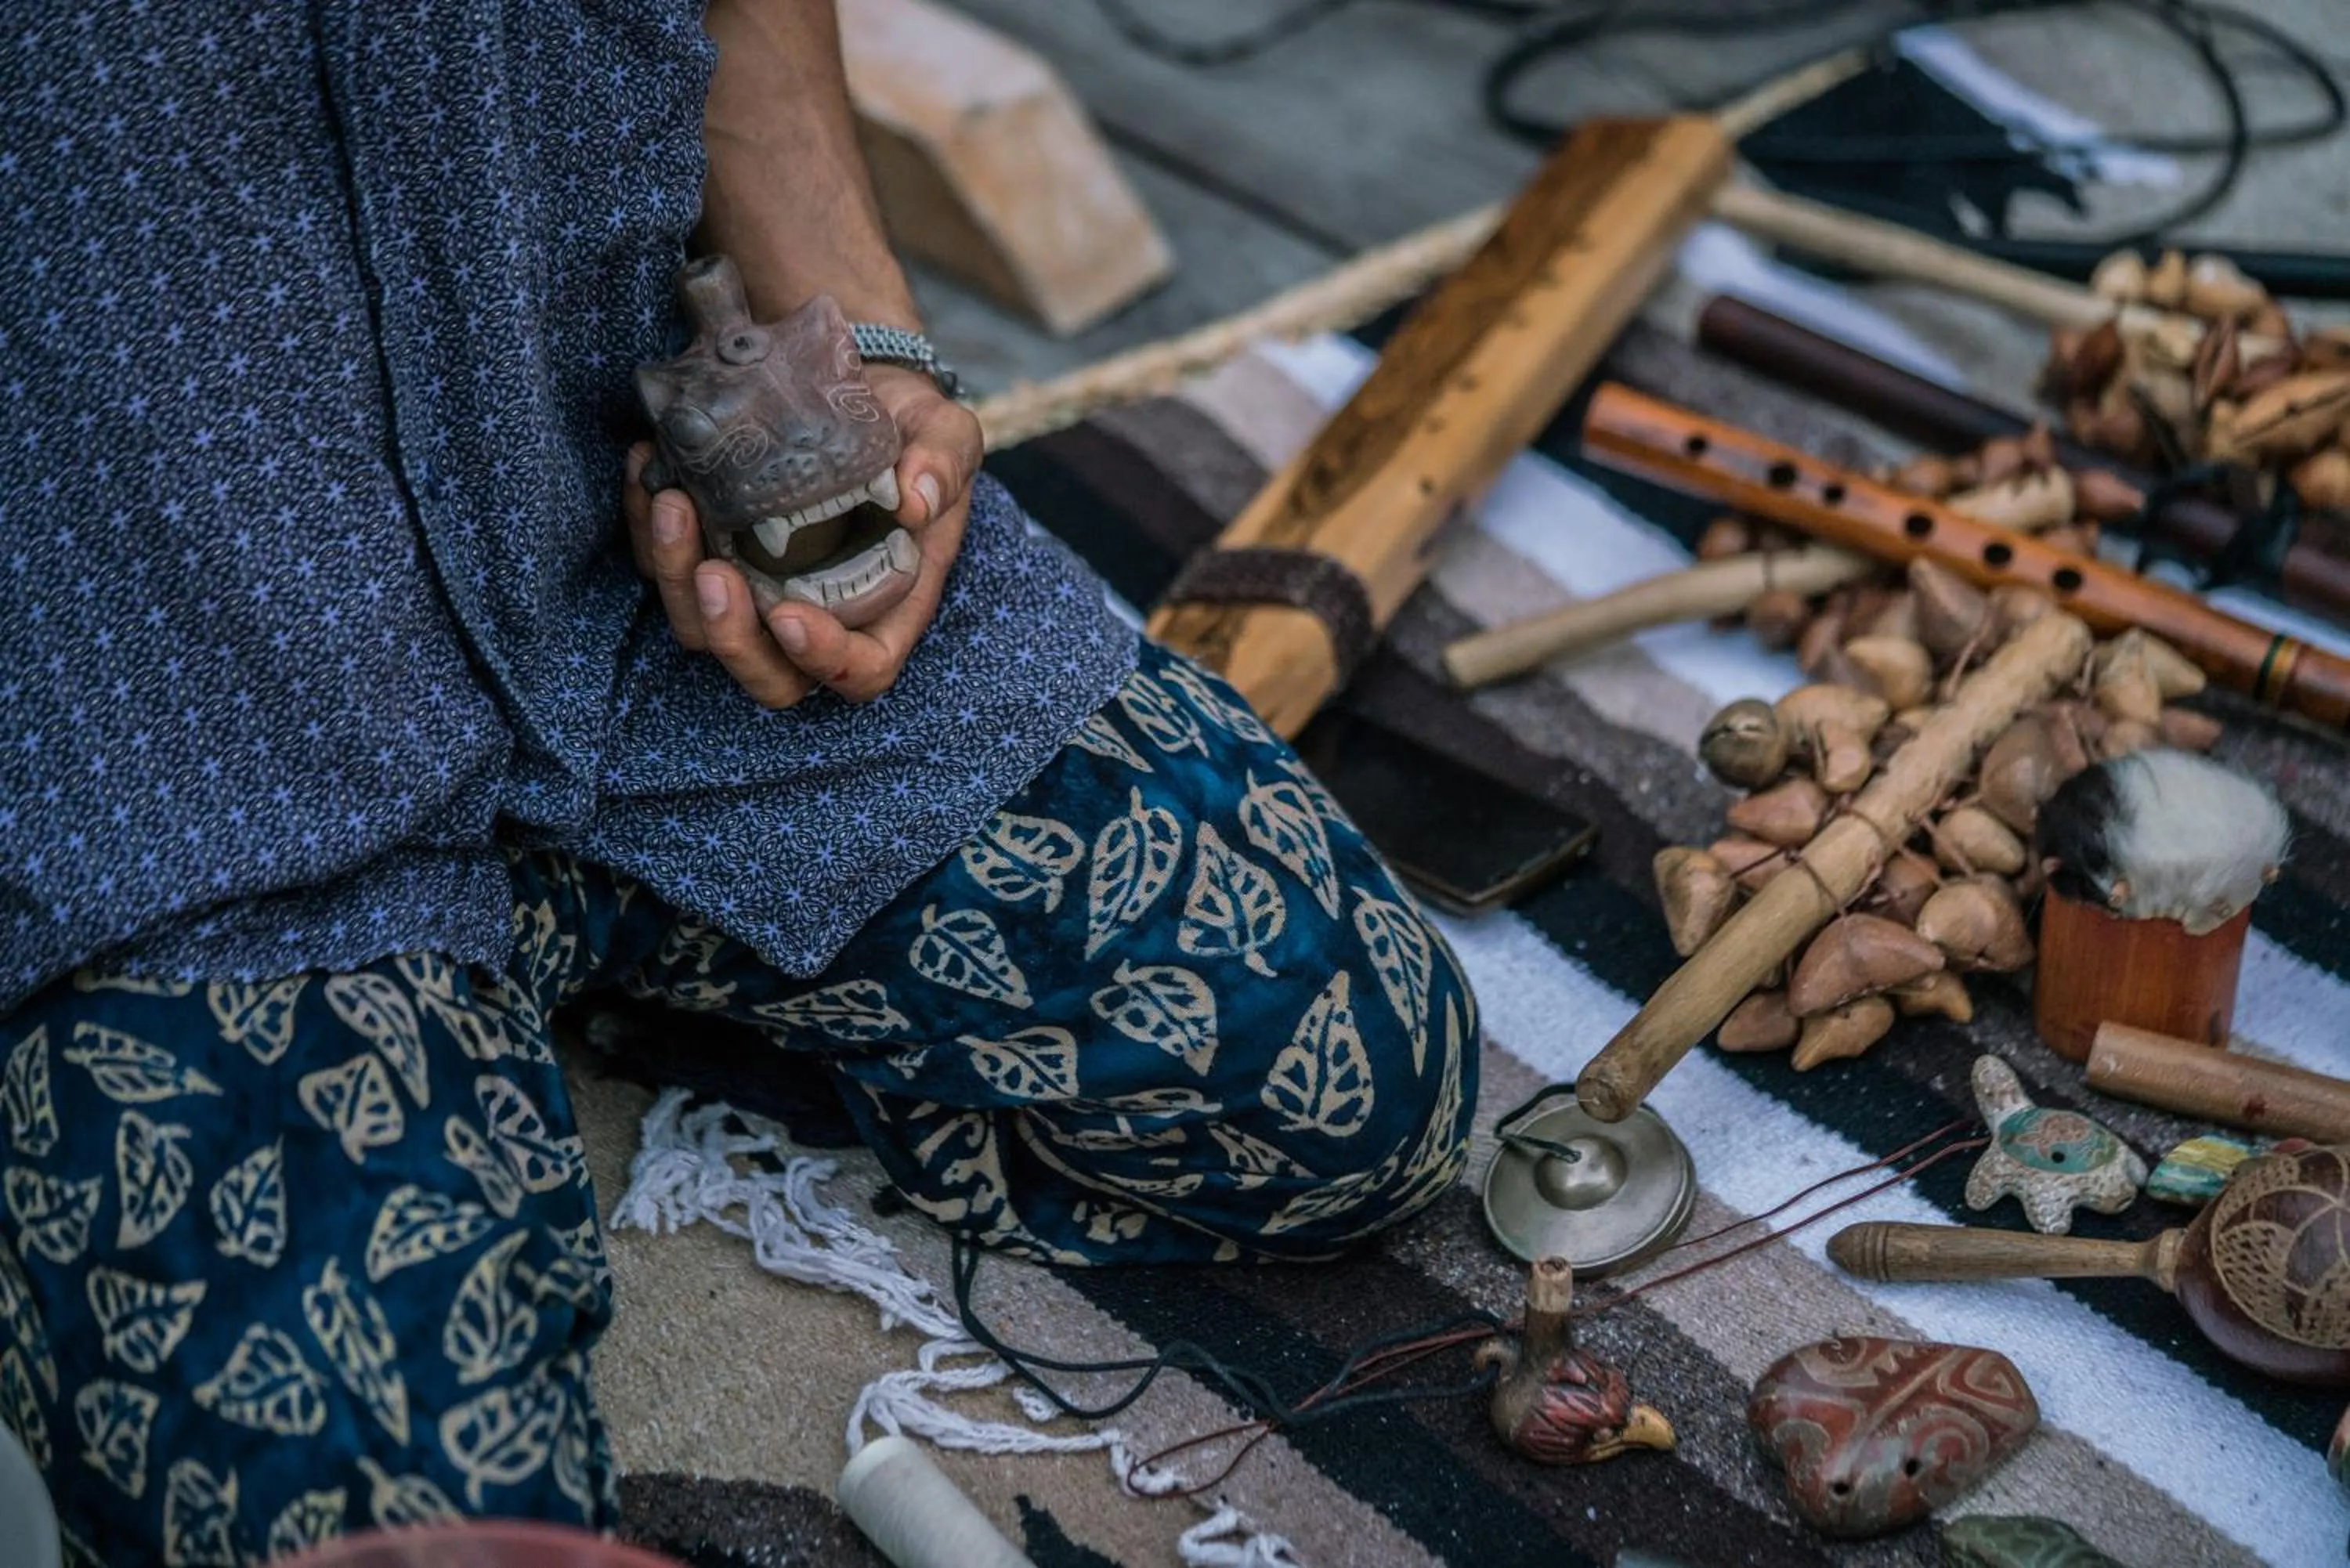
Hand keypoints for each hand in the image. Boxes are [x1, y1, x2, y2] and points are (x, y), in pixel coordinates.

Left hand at [624, 366, 980, 706]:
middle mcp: (817, 611)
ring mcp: (758, 586)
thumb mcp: (947, 433)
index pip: (861, 668)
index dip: (825, 660)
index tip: (788, 615)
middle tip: (713, 571)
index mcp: (885, 603)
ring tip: (672, 502)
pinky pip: (664, 568)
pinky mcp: (713, 549)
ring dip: (676, 577)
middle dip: (732, 638)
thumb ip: (943, 463)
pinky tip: (648, 468)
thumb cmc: (912, 426)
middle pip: (769, 674)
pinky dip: (647, 528)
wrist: (861, 387)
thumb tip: (916, 500)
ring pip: (702, 628)